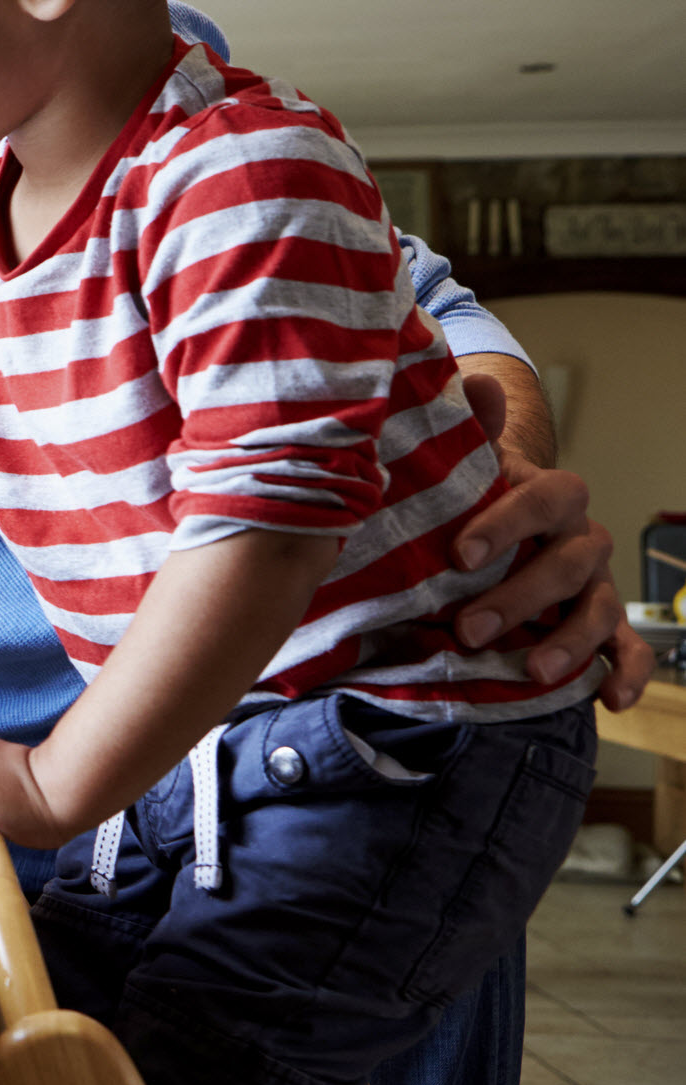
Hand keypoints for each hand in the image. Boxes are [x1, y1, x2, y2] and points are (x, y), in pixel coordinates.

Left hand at [451, 373, 650, 709]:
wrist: (491, 528)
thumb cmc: (473, 498)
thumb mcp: (466, 467)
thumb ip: (473, 429)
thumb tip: (481, 383)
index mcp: (550, 497)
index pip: (545, 500)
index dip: (506, 525)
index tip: (459, 555)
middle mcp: (580, 540)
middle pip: (571, 564)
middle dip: (521, 598)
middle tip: (467, 629)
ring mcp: (594, 586)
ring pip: (598, 610)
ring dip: (567, 642)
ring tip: (531, 673)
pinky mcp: (600, 627)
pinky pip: (626, 650)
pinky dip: (624, 674)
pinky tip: (608, 700)